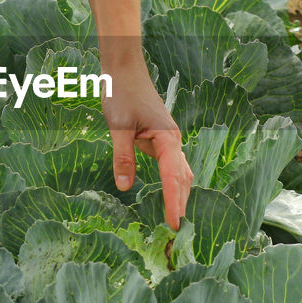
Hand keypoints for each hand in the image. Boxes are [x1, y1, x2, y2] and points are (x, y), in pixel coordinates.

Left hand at [102, 60, 192, 229]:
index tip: (174, 225)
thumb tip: (125, 187)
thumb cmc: (121, 92)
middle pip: (183, 179)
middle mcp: (173, 140)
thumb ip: (122, 157)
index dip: (173, 202)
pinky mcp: (161, 138)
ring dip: (180, 196)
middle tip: (177, 234)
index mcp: (166, 137)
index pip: (173, 177)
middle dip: (181, 205)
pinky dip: (174, 184)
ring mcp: (169, 139)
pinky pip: (172, 166)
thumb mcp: (118, 126)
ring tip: (176, 220)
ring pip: (181, 173)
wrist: (124, 69)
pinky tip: (170, 196)